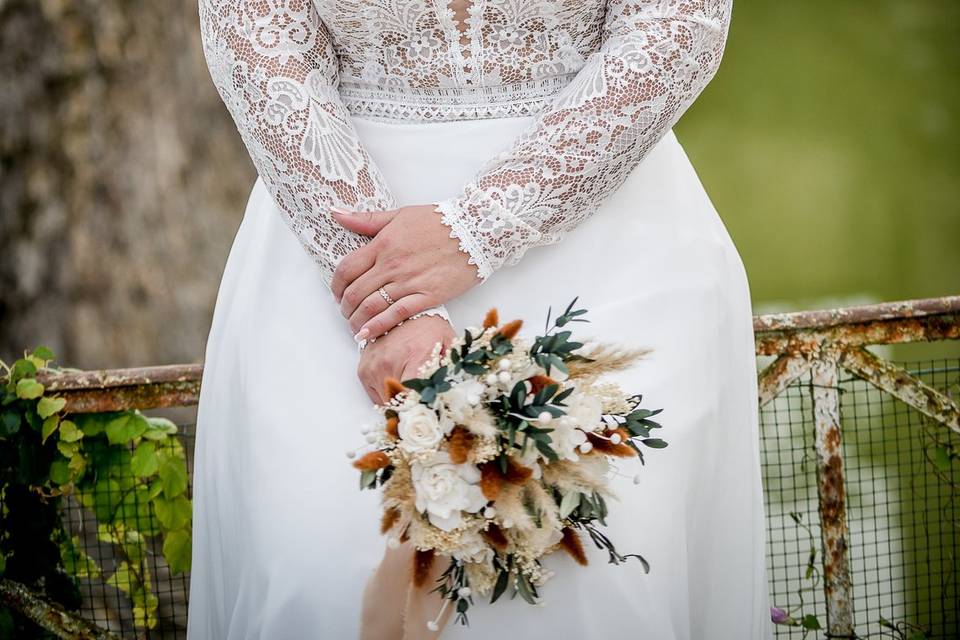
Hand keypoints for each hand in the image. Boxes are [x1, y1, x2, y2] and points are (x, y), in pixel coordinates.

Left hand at [330, 204, 478, 340]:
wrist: (477, 229)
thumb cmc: (440, 221)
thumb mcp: (400, 214)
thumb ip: (367, 219)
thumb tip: (336, 214)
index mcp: (383, 244)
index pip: (347, 269)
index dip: (336, 285)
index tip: (337, 293)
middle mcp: (392, 265)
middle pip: (355, 292)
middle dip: (344, 307)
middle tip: (345, 312)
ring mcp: (409, 282)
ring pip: (371, 307)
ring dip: (357, 320)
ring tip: (355, 327)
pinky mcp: (428, 297)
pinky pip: (396, 315)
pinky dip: (378, 327)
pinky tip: (368, 335)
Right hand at [356, 314, 455, 403]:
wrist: (406, 309)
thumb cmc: (430, 328)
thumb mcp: (449, 345)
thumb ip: (452, 370)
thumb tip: (453, 396)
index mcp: (416, 357)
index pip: (413, 398)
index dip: (421, 411)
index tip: (428, 413)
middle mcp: (390, 362)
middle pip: (401, 405)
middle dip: (413, 409)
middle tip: (424, 403)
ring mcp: (374, 366)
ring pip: (387, 404)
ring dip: (399, 402)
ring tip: (411, 389)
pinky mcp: (363, 369)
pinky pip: (375, 396)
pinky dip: (387, 396)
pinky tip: (398, 384)